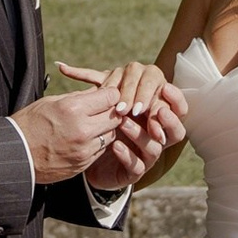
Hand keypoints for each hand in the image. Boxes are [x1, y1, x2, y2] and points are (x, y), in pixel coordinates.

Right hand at [10, 85, 133, 182]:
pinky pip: (100, 150)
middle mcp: (82, 129)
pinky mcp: (82, 164)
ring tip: (92, 125)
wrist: (15, 155)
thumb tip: (97, 92)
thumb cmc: (29, 124)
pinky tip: (84, 139)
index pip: (110, 97)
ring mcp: (83, 149)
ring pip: (111, 135)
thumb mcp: (50, 102)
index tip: (106, 95)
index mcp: (73, 109)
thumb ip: (77, 97)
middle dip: (111, 111)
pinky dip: (97, 143)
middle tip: (102, 109)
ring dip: (105, 128)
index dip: (110, 94)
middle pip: (115, 117)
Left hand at [57, 62, 187, 190]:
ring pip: (156, 146)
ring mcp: (146, 155)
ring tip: (124, 123)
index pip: (177, 106)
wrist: (88, 156)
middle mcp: (155, 136)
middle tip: (151, 110)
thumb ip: (89, 86)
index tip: (165, 88)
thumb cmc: (99, 124)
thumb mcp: (99, 103)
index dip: (174, 98)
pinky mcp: (134, 172)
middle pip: (175, 128)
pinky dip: (127, 153)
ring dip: (140, 133)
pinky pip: (138, 165)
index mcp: (154, 116)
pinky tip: (115, 145)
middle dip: (164, 117)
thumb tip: (60, 66)